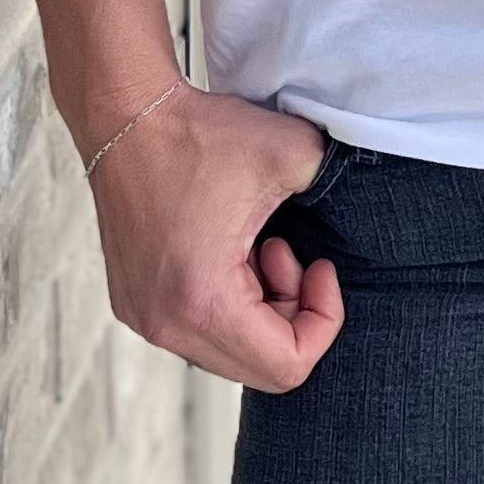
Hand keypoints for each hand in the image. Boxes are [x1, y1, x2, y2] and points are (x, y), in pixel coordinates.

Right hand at [86, 85, 344, 391]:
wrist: (128, 116)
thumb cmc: (198, 136)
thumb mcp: (294, 153)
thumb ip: (335, 186)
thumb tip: (355, 208)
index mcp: (204, 303)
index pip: (287, 367)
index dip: (324, 321)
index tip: (321, 266)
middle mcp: (166, 325)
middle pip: (259, 367)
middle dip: (292, 314)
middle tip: (290, 255)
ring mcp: (145, 318)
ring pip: (230, 350)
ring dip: (261, 307)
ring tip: (260, 246)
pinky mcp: (135, 303)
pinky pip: (199, 330)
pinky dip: (229, 301)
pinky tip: (230, 249)